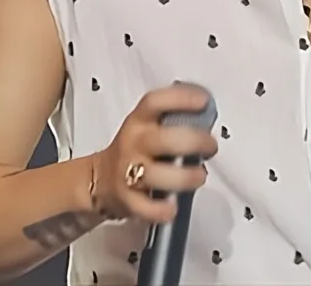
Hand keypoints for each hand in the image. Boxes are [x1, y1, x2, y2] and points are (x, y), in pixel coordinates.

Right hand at [90, 84, 217, 223]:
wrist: (99, 180)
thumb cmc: (137, 149)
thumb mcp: (150, 127)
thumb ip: (177, 121)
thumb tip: (211, 115)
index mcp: (140, 120)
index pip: (155, 102)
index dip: (180, 99)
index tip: (203, 101)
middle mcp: (133, 142)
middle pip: (161, 139)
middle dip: (193, 142)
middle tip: (211, 147)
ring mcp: (127, 171)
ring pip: (154, 174)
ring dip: (183, 177)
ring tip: (200, 176)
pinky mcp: (127, 199)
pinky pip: (143, 207)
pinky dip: (158, 210)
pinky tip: (172, 208)